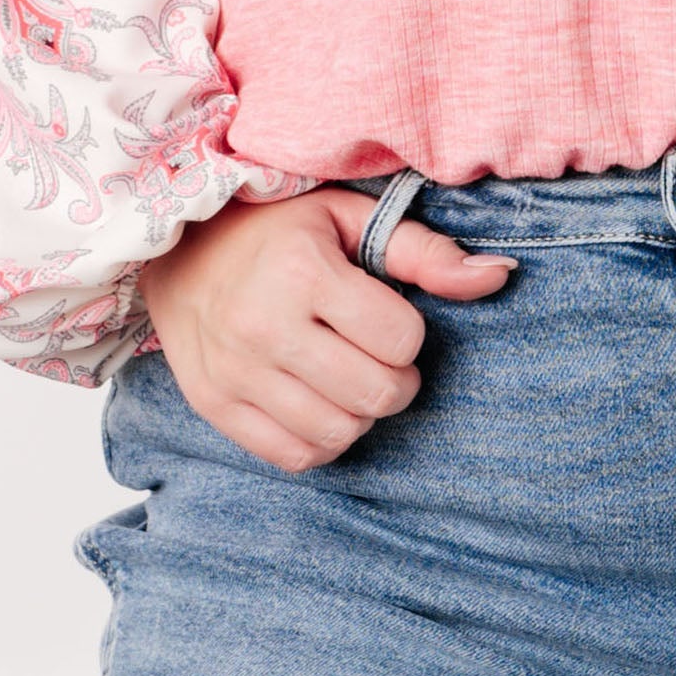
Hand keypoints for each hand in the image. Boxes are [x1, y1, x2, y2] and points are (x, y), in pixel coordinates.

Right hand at [136, 185, 512, 470]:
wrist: (177, 249)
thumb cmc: (276, 230)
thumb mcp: (349, 219)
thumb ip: (424, 252)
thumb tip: (498, 276)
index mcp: (302, 271)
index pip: (400, 339)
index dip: (407, 334)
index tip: (385, 317)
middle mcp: (263, 324)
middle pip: (376, 394)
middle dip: (395, 382)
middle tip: (380, 360)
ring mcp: (234, 371)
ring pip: (338, 433)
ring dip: (360, 414)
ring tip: (348, 380)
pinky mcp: (214, 405)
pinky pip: (293, 456)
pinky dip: (320, 442)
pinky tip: (318, 405)